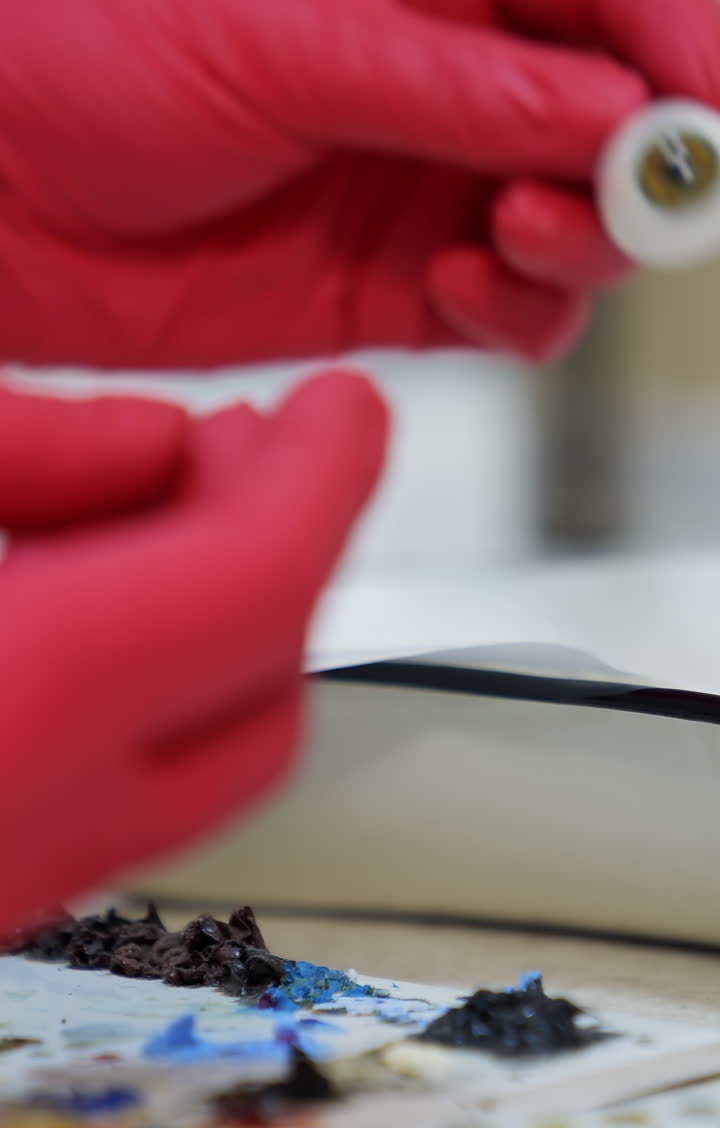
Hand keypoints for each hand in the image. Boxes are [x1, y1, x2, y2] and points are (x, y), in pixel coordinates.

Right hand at [0, 374, 386, 934]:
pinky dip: (148, 682)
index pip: (249, 595)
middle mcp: (16, 844)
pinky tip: (95, 588)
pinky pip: (120, 792)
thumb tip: (156, 441)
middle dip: (279, 551)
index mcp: (7, 721)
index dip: (321, 481)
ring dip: (219, 619)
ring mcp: (8, 886)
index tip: (347, 408)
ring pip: (202, 766)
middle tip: (254, 441)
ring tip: (169, 494)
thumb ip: (24, 451)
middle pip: (259, 700)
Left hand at [1, 0, 717, 369]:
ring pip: (578, 227)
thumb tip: (620, 117)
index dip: (681, 40)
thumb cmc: (106, 71)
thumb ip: (460, 89)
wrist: (4, 208)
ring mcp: (426, 192)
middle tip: (623, 197)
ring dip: (581, 242)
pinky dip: (516, 310)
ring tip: (510, 234)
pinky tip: (459, 289)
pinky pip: (510, 309)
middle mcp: (447, 84)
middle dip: (642, 163)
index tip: (710, 113)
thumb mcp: (291, 48)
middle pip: (616, 116)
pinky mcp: (395, 291)